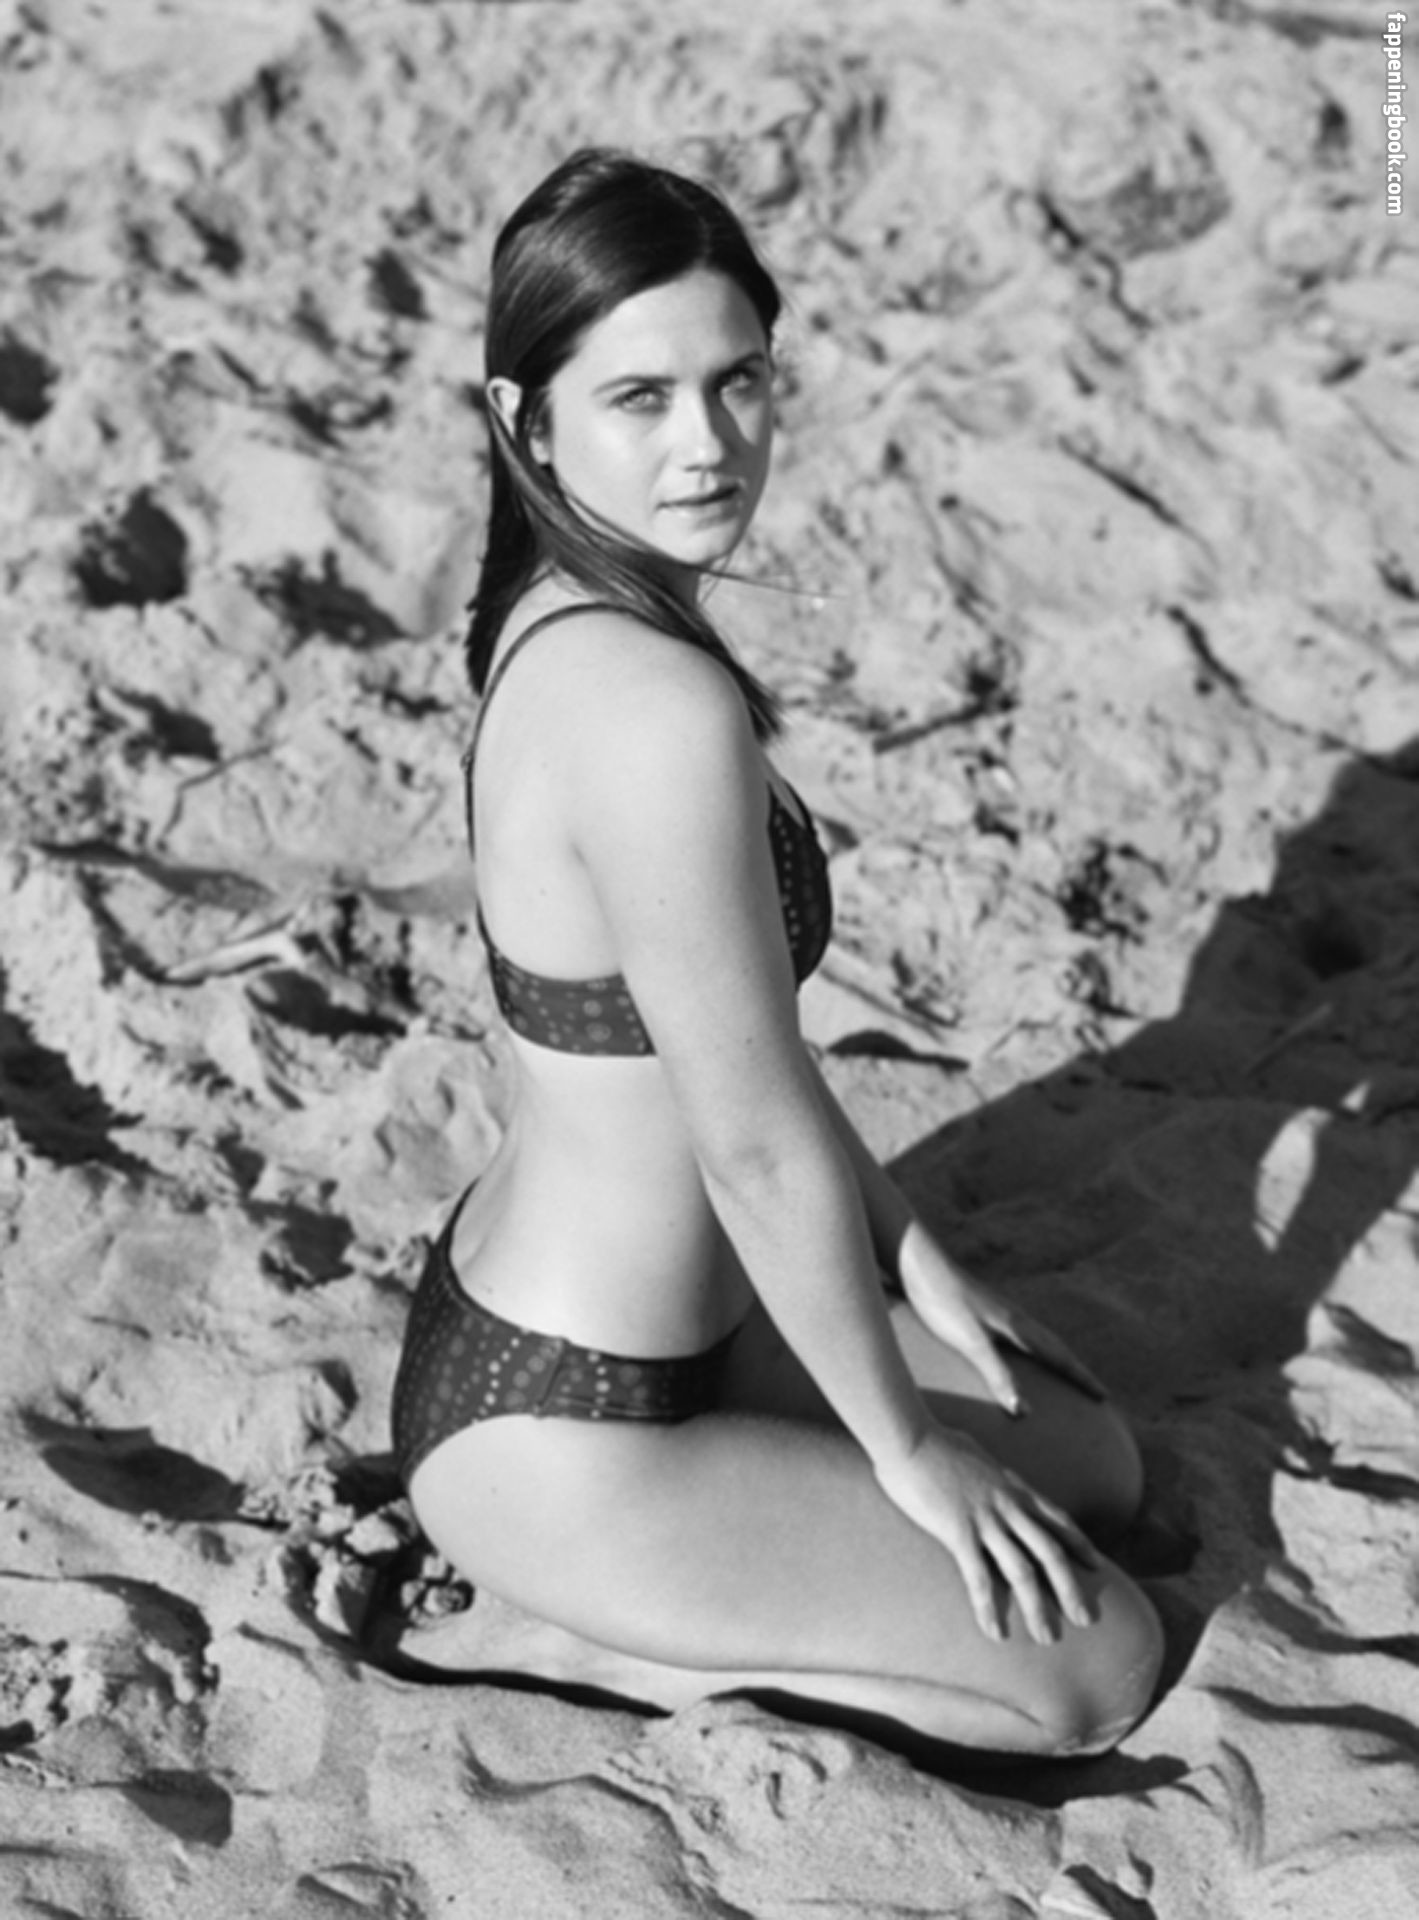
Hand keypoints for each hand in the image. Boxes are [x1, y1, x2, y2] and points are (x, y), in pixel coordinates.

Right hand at [873, 1423, 1100, 1643]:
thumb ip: (989, 1472)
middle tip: (1086, 1619)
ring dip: (1037, 1607)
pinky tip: (994, 1631)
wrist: (909, 1436)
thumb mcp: (976, 1455)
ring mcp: (985, 1519)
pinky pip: (978, 1577)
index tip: (1097, 1565)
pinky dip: (988, 1607)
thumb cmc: (935, 1442)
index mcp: (1012, 1486)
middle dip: (1070, 1588)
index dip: (1080, 1543)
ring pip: (1022, 1571)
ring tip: (1047, 1637)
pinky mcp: (958, 1531)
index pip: (1057, 1518)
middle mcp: (1007, 1505)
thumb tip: (987, 1474)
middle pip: (1050, 1552)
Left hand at [899, 1229, 1106, 1414]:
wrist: (919, 1264)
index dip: (1081, 1378)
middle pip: (1055, 1347)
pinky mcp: (983, 1311)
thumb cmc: (942, 1303)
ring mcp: (1000, 1312)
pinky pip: (1020, 1336)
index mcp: (1018, 1326)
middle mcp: (1015, 1318)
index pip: (1059, 1357)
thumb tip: (1025, 1411)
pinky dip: (1032, 1350)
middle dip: (1076, 1370)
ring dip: (1057, 1358)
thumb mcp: (971, 1342)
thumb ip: (997, 1374)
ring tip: (1066, 1374)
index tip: (1104, 1397)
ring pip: (1039, 1339)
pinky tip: (1018, 1353)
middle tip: (1095, 1391)